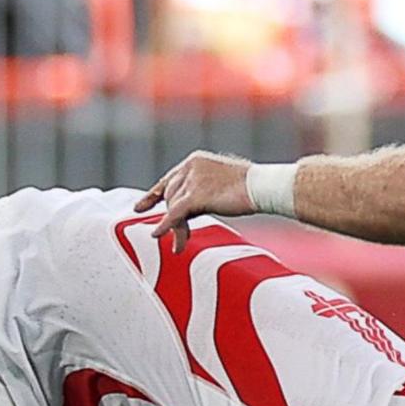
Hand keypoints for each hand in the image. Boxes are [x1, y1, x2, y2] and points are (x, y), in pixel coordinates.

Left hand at [135, 150, 254, 247]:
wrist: (264, 186)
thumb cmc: (251, 188)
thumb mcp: (219, 184)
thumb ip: (200, 193)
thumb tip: (185, 212)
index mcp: (195, 161)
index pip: (168, 179)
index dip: (152, 195)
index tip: (140, 207)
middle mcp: (190, 167)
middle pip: (169, 197)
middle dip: (170, 220)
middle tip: (177, 239)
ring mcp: (192, 180)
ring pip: (172, 207)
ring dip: (175, 229)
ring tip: (181, 245)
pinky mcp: (196, 195)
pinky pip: (174, 214)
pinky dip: (165, 225)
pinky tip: (157, 235)